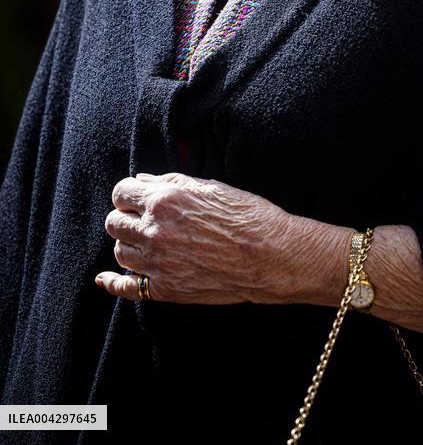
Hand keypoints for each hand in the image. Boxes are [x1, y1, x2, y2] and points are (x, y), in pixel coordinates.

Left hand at [95, 171, 292, 304]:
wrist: (270, 256)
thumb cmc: (246, 215)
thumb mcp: (210, 187)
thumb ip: (170, 182)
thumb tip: (143, 180)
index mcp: (165, 200)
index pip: (121, 192)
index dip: (129, 194)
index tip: (137, 198)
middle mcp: (154, 231)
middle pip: (114, 222)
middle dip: (126, 217)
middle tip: (143, 219)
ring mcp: (157, 263)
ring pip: (120, 252)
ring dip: (129, 244)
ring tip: (147, 242)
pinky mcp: (165, 289)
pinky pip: (125, 287)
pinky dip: (112, 282)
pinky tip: (106, 279)